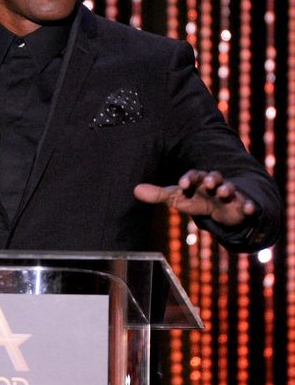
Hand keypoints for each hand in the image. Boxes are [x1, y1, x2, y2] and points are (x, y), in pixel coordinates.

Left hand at [134, 169, 256, 226]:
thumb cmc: (196, 199)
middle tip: (207, 182)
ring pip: (230, 188)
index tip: (182, 185)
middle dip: (210, 179)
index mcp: (197, 180)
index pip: (192, 176)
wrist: (221, 208)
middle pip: (213, 177)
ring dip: (228, 189)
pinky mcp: (242, 204)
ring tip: (225, 192)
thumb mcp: (177, 198)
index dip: (188, 179)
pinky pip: (248, 203)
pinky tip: (249, 209)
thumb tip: (135, 190)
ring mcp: (230, 193)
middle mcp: (214, 184)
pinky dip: (249, 205)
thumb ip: (158, 194)